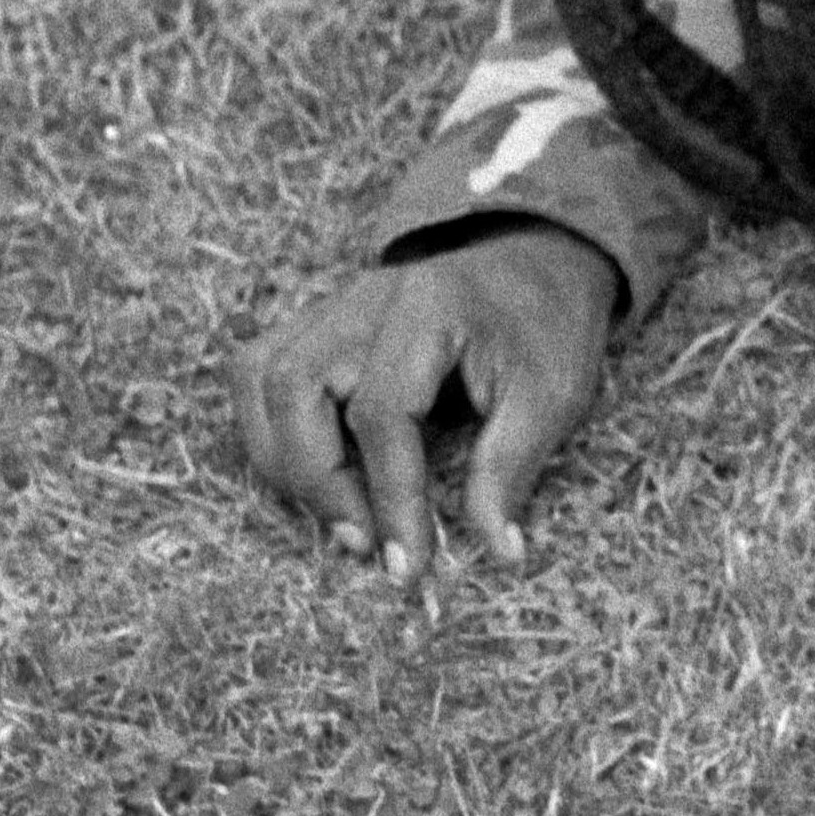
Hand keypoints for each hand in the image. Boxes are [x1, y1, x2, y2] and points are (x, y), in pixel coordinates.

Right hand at [231, 225, 618, 587]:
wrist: (536, 252)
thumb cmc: (547, 322)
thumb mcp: (553, 393)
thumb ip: (512, 468)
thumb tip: (497, 552)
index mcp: (429, 309)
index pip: (383, 412)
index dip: (392, 496)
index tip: (407, 563)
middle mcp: (366, 301)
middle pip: (294, 387)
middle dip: (317, 479)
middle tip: (361, 540)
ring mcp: (334, 308)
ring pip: (261, 377)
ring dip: (281, 457)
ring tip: (334, 512)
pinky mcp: (320, 323)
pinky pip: (261, 369)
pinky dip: (269, 425)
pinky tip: (310, 468)